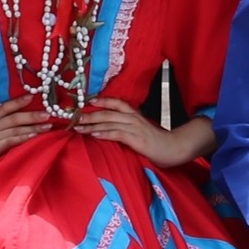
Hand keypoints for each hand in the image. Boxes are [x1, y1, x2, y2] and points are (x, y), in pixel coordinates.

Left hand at [71, 99, 210, 165]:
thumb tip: (111, 130)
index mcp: (135, 115)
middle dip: (89, 114)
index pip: (117, 103)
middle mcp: (133, 118)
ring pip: (109, 122)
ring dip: (92, 124)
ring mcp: (135, 127)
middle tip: (73, 116)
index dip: (103, 100)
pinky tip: (94, 134)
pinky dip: (104, 133)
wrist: (174, 148)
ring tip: (78, 127)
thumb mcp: (141, 131)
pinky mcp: (136, 139)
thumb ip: (128, 128)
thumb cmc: (157, 143)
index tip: (89, 100)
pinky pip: (117, 134)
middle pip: (108, 113)